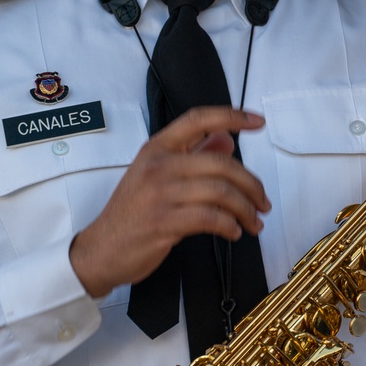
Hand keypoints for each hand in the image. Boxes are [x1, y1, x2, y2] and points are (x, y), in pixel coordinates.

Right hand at [70, 106, 270, 299]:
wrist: (102, 250)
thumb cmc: (133, 213)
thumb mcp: (158, 175)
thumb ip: (193, 155)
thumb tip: (227, 139)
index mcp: (157, 148)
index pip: (198, 120)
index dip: (231, 116)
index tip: (258, 121)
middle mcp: (158, 165)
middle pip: (221, 164)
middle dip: (252, 185)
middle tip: (263, 202)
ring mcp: (159, 194)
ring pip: (220, 193)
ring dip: (245, 210)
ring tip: (253, 223)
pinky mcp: (163, 222)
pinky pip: (210, 219)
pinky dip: (230, 226)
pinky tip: (233, 232)